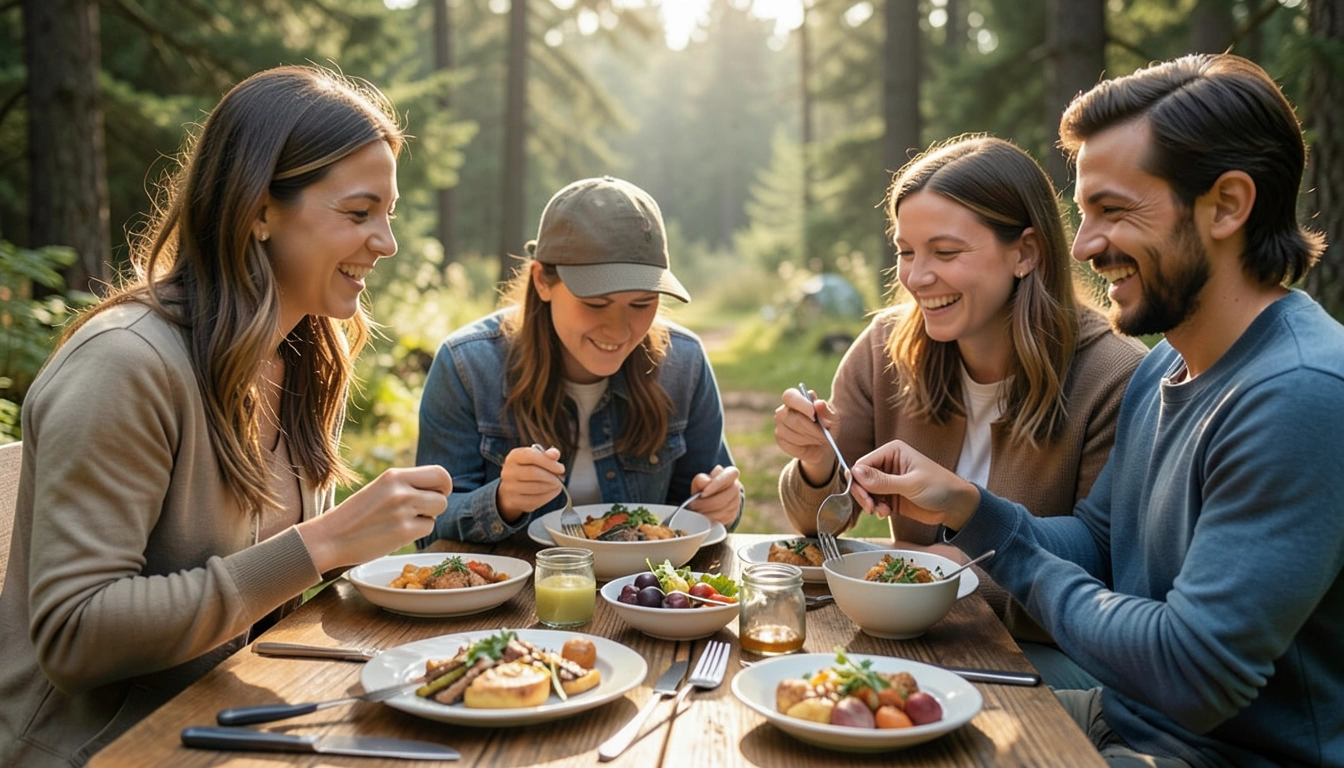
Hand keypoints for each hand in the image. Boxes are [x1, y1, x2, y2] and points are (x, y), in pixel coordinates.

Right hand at [297, 465, 451, 572]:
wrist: (330, 538)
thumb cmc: (356, 515)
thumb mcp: (381, 489)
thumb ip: (406, 485)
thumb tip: (438, 488)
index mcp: (394, 475)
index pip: (439, 472)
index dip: (443, 485)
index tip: (435, 493)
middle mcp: (401, 490)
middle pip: (443, 492)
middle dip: (438, 501)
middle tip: (424, 509)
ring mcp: (403, 510)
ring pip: (438, 511)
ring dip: (427, 517)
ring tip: (404, 520)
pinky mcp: (404, 531)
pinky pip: (428, 528)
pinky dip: (417, 532)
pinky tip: (397, 532)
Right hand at [497, 445, 565, 522]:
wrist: (513, 486)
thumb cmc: (528, 468)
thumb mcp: (536, 457)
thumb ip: (547, 454)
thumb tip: (554, 454)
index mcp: (514, 456)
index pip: (530, 456)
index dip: (548, 462)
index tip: (561, 468)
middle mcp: (509, 472)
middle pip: (532, 473)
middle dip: (550, 476)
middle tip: (559, 478)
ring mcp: (510, 488)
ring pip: (535, 488)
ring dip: (551, 487)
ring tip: (557, 484)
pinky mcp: (515, 501)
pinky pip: (535, 500)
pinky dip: (548, 496)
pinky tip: (552, 491)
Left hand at [687, 464, 742, 526]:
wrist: (708, 499)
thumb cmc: (704, 487)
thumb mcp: (699, 481)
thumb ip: (701, 480)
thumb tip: (706, 483)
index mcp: (731, 474)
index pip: (729, 476)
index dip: (716, 485)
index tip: (703, 493)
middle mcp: (736, 487)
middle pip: (726, 496)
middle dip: (707, 503)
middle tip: (693, 504)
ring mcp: (736, 502)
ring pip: (723, 509)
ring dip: (707, 511)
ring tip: (696, 510)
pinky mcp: (732, 515)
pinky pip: (722, 518)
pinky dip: (710, 519)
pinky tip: (702, 516)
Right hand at [773, 386, 838, 485]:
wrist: (824, 445)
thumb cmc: (826, 427)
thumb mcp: (832, 419)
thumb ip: (826, 411)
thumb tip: (818, 403)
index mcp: (795, 399)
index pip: (790, 396)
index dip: (800, 404)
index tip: (813, 413)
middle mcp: (783, 411)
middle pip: (791, 418)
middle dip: (810, 428)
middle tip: (824, 434)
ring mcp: (780, 426)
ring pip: (791, 433)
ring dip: (809, 438)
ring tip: (821, 439)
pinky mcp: (780, 440)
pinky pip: (789, 444)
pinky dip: (803, 446)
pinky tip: (811, 444)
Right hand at [849, 440, 978, 528]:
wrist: (956, 506)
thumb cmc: (940, 486)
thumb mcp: (911, 483)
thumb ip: (882, 480)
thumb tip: (856, 472)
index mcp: (892, 452)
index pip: (863, 464)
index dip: (858, 480)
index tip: (864, 497)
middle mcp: (887, 465)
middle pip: (861, 478)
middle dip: (863, 494)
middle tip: (871, 508)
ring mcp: (888, 482)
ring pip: (865, 492)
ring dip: (870, 504)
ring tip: (882, 512)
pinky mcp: (890, 497)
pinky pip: (874, 502)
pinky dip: (876, 509)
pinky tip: (886, 513)